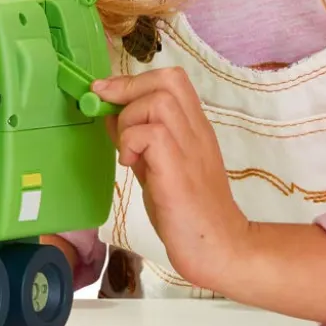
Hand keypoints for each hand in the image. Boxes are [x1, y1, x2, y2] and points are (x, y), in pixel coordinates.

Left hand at [91, 68, 249, 288]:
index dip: (134, 80)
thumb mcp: (157, 166)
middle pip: (168, 79)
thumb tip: (110, 115)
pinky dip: (131, 143)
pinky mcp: (178, 168)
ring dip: (130, 119)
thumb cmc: (186, 211)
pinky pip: (150, 133)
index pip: (173, 80)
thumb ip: (138, 141)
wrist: (218, 247)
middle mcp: (196, 131)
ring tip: (127, 150)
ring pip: (158, 100)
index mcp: (194, 128)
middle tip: (108, 108)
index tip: (107, 93)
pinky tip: (131, 165)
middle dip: (129, 87)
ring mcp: (190, 147)